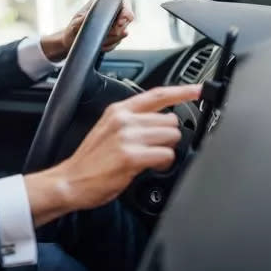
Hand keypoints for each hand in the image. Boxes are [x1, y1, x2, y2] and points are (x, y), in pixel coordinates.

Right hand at [24, 84, 200, 225]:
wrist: (71, 181)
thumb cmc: (90, 160)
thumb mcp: (108, 130)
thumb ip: (132, 121)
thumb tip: (159, 122)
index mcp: (118, 110)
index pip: (157, 95)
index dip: (182, 91)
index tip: (199, 90)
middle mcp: (124, 120)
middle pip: (170, 119)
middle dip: (168, 136)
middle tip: (154, 149)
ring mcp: (128, 137)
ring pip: (171, 136)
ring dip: (167, 150)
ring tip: (150, 159)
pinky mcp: (131, 157)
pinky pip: (166, 155)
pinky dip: (164, 163)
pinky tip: (151, 167)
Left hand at [40, 0, 134, 61]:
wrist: (72, 42)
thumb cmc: (72, 30)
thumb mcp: (75, 24)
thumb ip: (83, 20)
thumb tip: (91, 18)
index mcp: (102, 2)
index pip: (123, 1)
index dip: (126, 11)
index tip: (120, 22)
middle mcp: (111, 11)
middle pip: (127, 18)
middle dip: (117, 29)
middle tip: (107, 35)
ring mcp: (115, 23)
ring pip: (123, 32)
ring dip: (111, 40)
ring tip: (97, 40)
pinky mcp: (116, 35)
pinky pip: (118, 42)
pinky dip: (109, 46)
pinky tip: (99, 45)